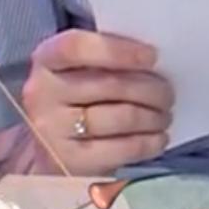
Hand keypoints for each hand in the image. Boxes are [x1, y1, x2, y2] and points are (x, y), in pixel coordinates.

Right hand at [21, 30, 173, 176]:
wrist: (54, 148)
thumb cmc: (79, 96)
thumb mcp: (83, 68)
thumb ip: (109, 56)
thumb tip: (155, 60)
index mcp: (46, 59)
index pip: (76, 47)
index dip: (118, 50)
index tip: (152, 57)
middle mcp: (41, 94)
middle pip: (112, 84)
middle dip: (152, 89)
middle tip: (168, 94)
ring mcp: (51, 131)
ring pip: (123, 116)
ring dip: (155, 116)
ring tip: (164, 115)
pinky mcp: (69, 162)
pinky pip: (123, 148)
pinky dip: (150, 142)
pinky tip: (159, 137)